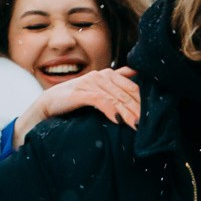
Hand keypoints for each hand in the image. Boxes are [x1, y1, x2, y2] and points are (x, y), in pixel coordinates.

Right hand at [12, 67, 140, 141]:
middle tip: (148, 125)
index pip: (132, 86)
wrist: (47, 105)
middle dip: (138, 109)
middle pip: (126, 93)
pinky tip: (117, 120)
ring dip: (127, 113)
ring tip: (136, 126)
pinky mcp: (80, 93)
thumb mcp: (97, 89)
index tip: (153, 115)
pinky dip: (110, 110)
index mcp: (107, 74)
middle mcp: (100, 76)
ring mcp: (90, 83)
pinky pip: (99, 101)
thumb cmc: (74, 99)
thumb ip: (115, 82)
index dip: (143, 100)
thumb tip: (136, 74)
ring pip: (115, 98)